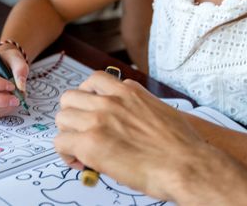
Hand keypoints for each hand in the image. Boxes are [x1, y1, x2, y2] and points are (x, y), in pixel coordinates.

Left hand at [54, 72, 210, 200]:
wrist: (186, 165)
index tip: (91, 111)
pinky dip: (66, 153)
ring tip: (79, 148)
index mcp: (128, 91)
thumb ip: (137, 104)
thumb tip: (126, 113)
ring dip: (68, 133)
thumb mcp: (159, 109)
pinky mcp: (91, 143)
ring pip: (62, 117)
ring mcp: (99, 120)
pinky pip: (60, 142)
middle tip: (81, 131)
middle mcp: (110, 101)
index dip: (88, 98)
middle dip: (73, 115)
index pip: (94, 81)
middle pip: (71, 97)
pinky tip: (80, 163)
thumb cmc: (180, 145)